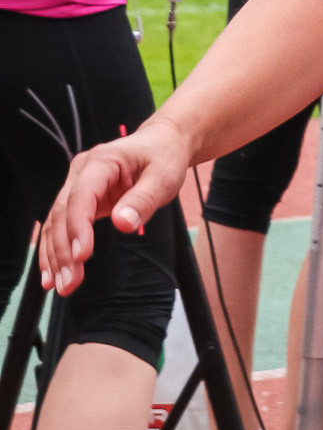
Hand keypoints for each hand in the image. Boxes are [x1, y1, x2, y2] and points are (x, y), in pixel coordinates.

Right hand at [40, 117, 189, 294]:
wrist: (162, 143)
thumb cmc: (164, 157)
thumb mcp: (164, 177)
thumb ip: (144, 200)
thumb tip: (123, 224)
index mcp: (102, 161)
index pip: (81, 195)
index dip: (78, 226)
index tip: (81, 256)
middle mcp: (82, 171)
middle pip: (63, 212)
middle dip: (64, 251)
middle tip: (69, 284)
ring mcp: (77, 185)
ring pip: (56, 222)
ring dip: (55, 256)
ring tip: (61, 286)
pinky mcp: (79, 199)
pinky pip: (61, 226)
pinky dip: (55, 250)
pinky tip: (52, 274)